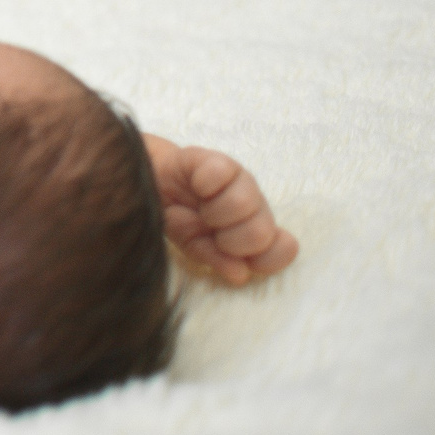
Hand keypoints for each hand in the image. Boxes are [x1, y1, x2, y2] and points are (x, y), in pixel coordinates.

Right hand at [148, 138, 297, 285]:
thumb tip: (240, 275)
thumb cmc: (179, 217)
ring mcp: (238, 180)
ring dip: (214, 213)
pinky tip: (196, 186)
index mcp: (254, 231)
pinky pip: (221, 173)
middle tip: (212, 234)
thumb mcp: (195, 247)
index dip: (265, 258)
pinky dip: (205, 184)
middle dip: (232, 241)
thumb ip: (218, 260)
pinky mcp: (216, 159)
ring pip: (244, 203)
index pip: (283, 249)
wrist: (150, 183)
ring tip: (201, 210)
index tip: (239, 259)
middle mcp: (254, 205)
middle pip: (262, 231)